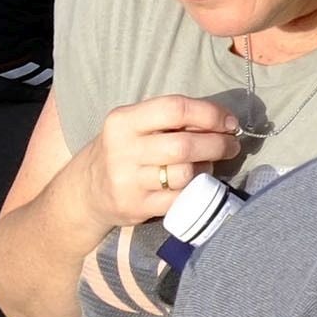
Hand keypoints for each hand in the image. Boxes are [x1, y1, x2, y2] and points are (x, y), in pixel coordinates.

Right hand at [75, 95, 239, 228]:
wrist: (86, 191)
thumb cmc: (123, 150)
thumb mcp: (136, 126)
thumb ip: (171, 120)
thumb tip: (223, 122)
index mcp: (124, 121)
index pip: (175, 109)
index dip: (210, 114)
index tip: (229, 122)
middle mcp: (122, 150)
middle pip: (184, 145)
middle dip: (217, 144)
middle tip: (231, 145)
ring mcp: (128, 181)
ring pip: (184, 174)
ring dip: (206, 168)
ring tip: (207, 164)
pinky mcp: (135, 207)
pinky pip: (179, 198)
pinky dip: (195, 190)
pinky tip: (194, 183)